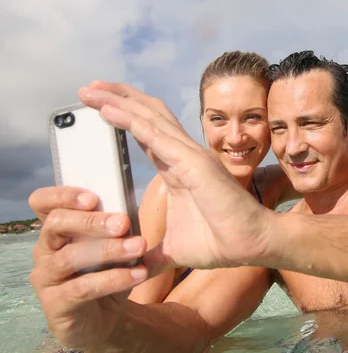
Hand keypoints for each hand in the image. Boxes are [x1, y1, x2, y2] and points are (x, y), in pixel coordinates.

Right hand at [28, 186, 146, 348]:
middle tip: (124, 222)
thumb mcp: (113, 246)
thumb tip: (134, 212)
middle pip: (55, 224)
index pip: (43, 203)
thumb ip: (118, 228)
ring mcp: (46, 277)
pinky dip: (114, 279)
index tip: (93, 197)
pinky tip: (138, 274)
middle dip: (91, 221)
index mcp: (57, 229)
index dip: (62, 195)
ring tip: (139, 247)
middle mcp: (45, 250)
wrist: (101, 321)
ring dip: (108, 250)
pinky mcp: (56, 304)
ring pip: (70, 256)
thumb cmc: (105, 273)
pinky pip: (83, 288)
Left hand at [79, 81, 271, 275]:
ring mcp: (189, 155)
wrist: (251, 245)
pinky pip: (156, 136)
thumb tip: (130, 268)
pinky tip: (108, 111)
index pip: (146, 132)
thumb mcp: (174, 250)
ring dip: (117, 102)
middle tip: (87, 89)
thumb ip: (150, 255)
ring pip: (148, 118)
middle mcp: (183, 155)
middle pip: (146, 115)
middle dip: (116, 98)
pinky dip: (131, 121)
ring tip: (90, 91)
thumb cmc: (221, 241)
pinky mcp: (193, 163)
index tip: (97, 106)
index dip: (124, 115)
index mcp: (178, 168)